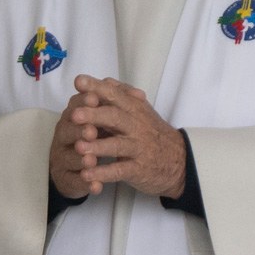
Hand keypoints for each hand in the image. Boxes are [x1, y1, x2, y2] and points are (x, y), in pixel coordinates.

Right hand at [48, 89, 97, 200]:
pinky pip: (75, 182)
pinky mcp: (67, 179)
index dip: (82, 103)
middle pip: (66, 131)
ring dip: (80, 158)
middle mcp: (63, 137)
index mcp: (71, 119)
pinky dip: (86, 184)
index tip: (93, 98)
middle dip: (79, 130)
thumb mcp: (98, 119)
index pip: (74, 107)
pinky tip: (97, 187)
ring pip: (68, 157)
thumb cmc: (90, 138)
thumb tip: (120, 86)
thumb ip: (106, 103)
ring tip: (90, 160)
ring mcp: (62, 159)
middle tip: (92, 131)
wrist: (76, 169)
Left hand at [55, 74, 186, 198]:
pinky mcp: (138, 169)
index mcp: (133, 109)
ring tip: (78, 147)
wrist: (180, 161)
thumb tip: (103, 80)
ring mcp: (138, 148)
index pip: (114, 95)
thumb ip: (121, 95)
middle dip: (94, 115)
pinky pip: (119, 170)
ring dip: (97, 146)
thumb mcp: (140, 110)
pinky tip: (86, 175)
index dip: (97, 88)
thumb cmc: (151, 132)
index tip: (78, 81)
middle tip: (74, 115)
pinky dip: (103, 173)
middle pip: (115, 118)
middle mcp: (136, 126)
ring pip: (117, 145)